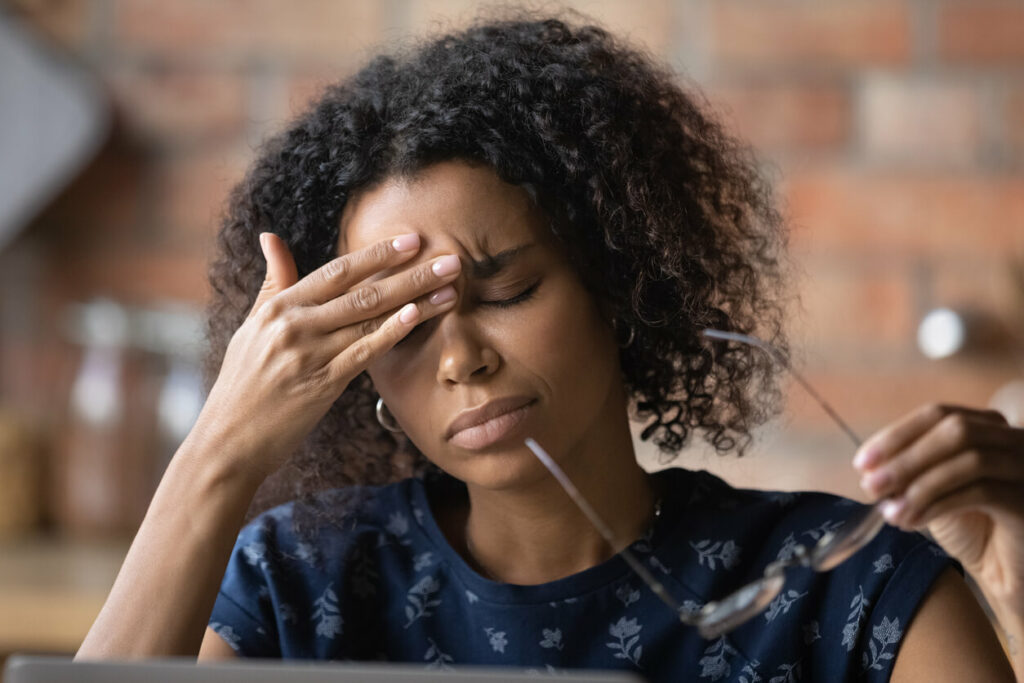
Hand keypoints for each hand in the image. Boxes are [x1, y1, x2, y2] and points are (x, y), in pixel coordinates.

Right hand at [192, 231, 460, 481]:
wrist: (228, 441)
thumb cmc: (243, 384)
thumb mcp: (252, 327)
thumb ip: (273, 282)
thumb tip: (271, 236)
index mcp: (278, 307)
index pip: (338, 271)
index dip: (378, 254)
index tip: (413, 239)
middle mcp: (294, 325)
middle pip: (363, 291)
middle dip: (411, 272)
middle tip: (451, 258)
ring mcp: (309, 354)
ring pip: (371, 318)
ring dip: (417, 300)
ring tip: (451, 286)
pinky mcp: (322, 385)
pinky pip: (364, 352)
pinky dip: (392, 331)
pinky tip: (418, 316)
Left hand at [854, 404, 1023, 605]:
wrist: (1011, 574)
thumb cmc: (974, 529)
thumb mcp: (934, 490)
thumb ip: (910, 472)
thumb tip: (870, 470)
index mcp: (989, 427)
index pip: (938, 414)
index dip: (896, 436)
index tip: (862, 463)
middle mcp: (1015, 440)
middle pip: (955, 430)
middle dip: (905, 458)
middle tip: (870, 486)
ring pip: (969, 459)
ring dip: (919, 485)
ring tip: (889, 512)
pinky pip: (981, 492)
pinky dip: (937, 505)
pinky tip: (912, 521)